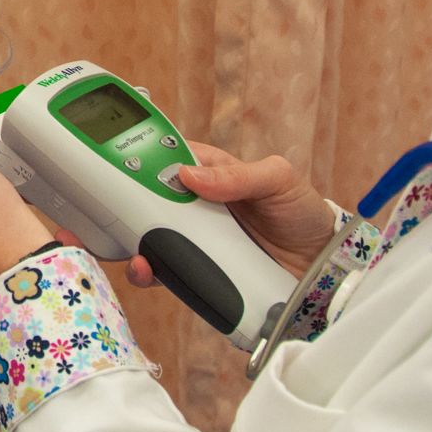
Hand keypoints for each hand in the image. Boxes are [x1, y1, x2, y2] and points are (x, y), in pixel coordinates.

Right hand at [126, 142, 333, 284]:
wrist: (323, 267)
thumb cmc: (302, 211)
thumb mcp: (279, 180)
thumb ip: (238, 175)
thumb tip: (190, 175)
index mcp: (211, 171)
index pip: (167, 159)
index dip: (140, 160)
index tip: (118, 167)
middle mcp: (196, 205)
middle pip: (149, 201)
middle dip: (123, 207)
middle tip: (108, 215)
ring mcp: (196, 239)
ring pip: (152, 237)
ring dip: (134, 244)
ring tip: (136, 255)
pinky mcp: (200, 270)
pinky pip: (169, 271)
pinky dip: (153, 273)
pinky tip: (149, 273)